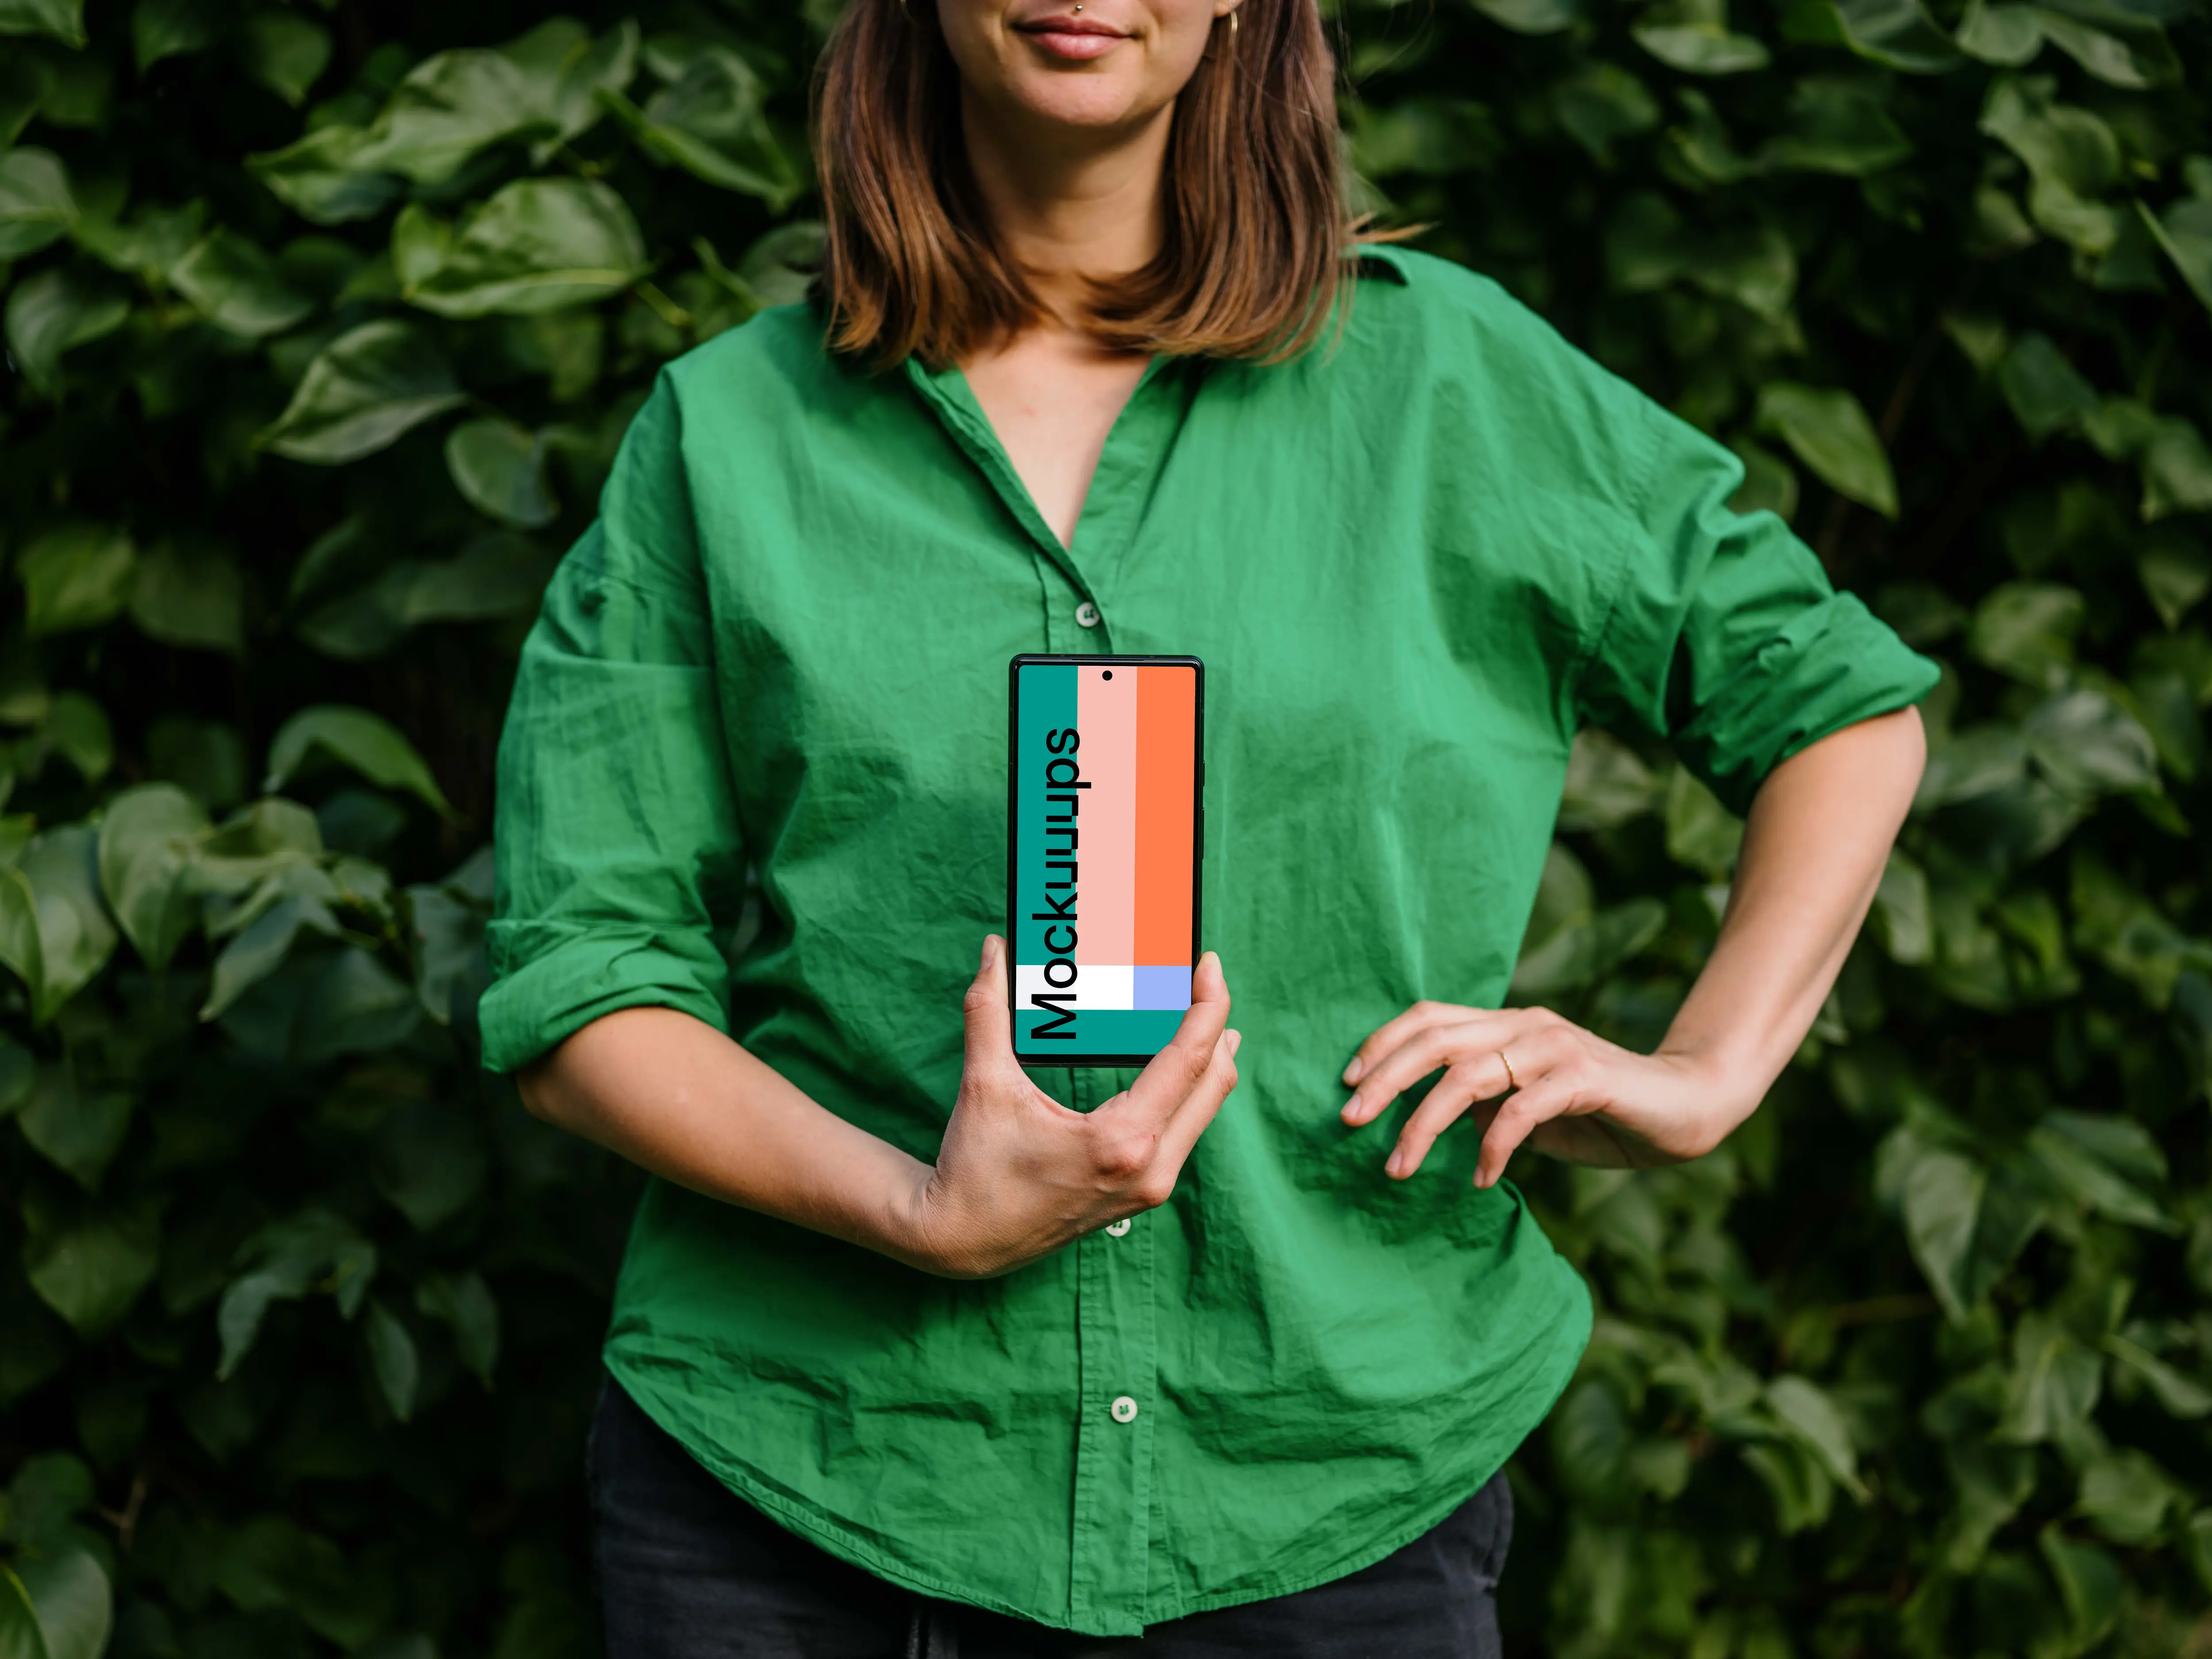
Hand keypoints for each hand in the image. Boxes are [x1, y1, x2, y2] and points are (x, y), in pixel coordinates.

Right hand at [900, 937, 1240, 1277]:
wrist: (962, 1242)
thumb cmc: (973, 1168)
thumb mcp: (984, 1085)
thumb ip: (989, 1011)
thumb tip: (993, 949)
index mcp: (1123, 1141)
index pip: (1189, 1059)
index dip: (1207, 1005)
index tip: (1208, 963)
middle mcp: (1149, 1169)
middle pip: (1212, 1083)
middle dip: (1216, 1026)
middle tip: (1204, 979)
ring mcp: (1150, 1188)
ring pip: (1203, 1111)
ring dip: (1208, 1061)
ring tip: (1201, 1015)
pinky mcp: (1141, 1195)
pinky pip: (1185, 1133)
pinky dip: (1189, 1092)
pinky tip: (1181, 1067)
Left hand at [1338, 1002, 1740, 1188]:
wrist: (1686, 1107)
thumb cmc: (1599, 1112)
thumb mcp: (1528, 1110)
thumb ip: (1483, 1106)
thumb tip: (1430, 1122)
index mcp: (1507, 1024)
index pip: (1430, 1018)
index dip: (1383, 1044)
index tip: (1346, 1083)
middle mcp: (1526, 1024)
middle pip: (1436, 1039)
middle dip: (1385, 1079)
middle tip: (1348, 1120)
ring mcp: (1556, 1047)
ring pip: (1469, 1074)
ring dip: (1424, 1123)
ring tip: (1398, 1167)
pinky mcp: (1586, 1076)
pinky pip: (1523, 1109)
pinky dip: (1493, 1146)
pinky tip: (1481, 1178)